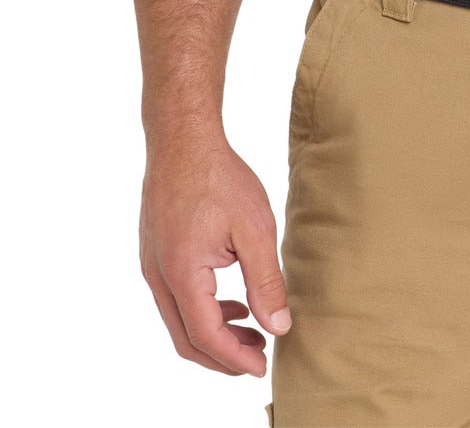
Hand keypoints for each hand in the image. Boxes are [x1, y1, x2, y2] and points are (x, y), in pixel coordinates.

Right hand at [139, 132, 291, 376]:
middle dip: (223, 355)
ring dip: (213, 333)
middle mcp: (158, 277)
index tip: (263, 368)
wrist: (182, 139)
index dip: (235, 359)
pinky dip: (202, 311)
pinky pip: (174, 299)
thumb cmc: (218, 177)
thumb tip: (278, 326)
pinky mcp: (154, 253)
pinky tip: (231, 300)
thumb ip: (265, 281)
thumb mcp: (254, 228)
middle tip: (259, 357)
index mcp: (182, 274)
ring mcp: (152, 265)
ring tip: (252, 329)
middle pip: (186, 339)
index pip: (206, 336)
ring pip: (178, 321)